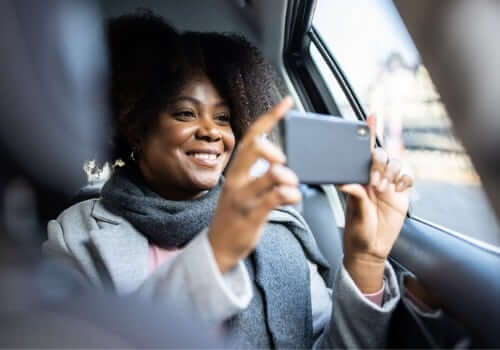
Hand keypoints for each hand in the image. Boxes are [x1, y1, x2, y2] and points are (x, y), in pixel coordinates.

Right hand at [208, 97, 300, 272]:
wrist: (218, 247)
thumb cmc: (234, 216)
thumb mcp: (240, 189)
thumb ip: (256, 173)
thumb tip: (280, 159)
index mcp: (235, 171)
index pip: (251, 137)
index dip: (269, 118)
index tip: (286, 103)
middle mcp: (237, 180)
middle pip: (254, 149)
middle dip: (273, 148)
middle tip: (283, 158)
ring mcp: (244, 197)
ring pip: (271, 174)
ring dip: (288, 176)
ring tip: (292, 184)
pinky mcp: (253, 214)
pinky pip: (276, 197)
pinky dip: (291, 194)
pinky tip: (293, 197)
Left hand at [339, 114, 412, 292]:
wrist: (371, 249)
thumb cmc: (357, 231)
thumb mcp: (354, 213)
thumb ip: (354, 196)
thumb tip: (345, 182)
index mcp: (358, 177)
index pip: (362, 150)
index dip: (368, 132)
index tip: (371, 116)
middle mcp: (373, 177)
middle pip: (382, 154)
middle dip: (380, 162)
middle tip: (375, 182)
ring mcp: (388, 184)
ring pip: (397, 163)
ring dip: (392, 172)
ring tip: (384, 190)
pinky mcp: (401, 193)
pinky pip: (408, 176)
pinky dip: (405, 180)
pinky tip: (398, 191)